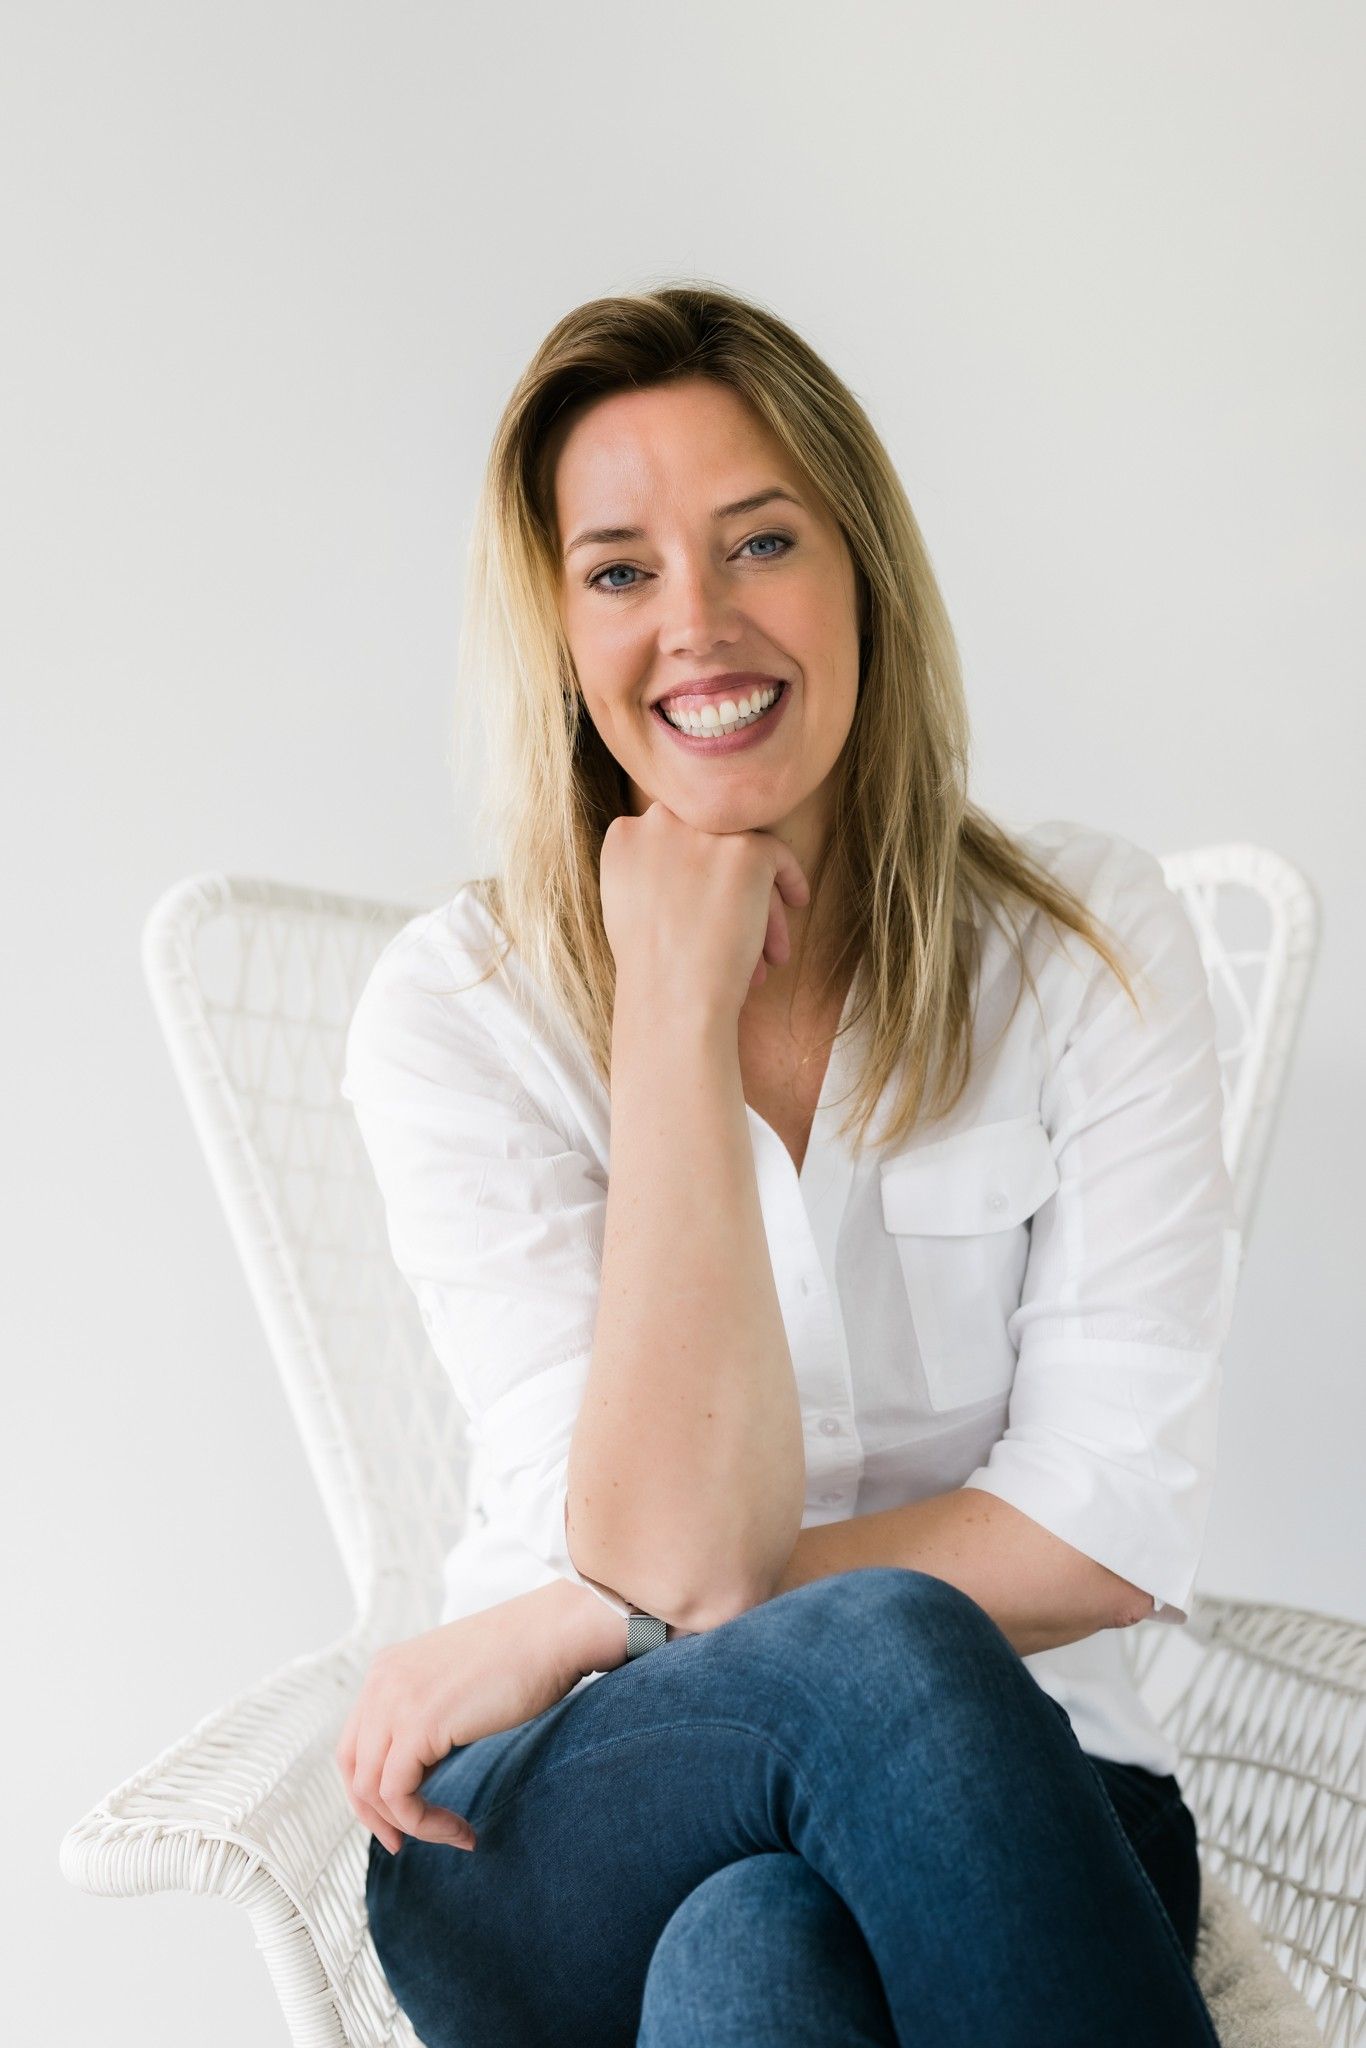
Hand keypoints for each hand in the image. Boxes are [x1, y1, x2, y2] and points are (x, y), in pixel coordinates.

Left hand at [334, 1581, 587, 1855]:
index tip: (397, 1820)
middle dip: (375, 1815)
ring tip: (452, 1834)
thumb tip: (419, 1767)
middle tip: (403, 1844)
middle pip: (351, 1768)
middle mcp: (381, 1681)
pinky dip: (426, 1825)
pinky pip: (399, 1796)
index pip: (354, 1743)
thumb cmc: (524, 1656)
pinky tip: (462, 1831)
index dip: (368, 1790)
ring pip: (371, 1790)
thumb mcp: (454, 1683)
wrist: (555, 1631)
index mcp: (387, 1668)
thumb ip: (426, 1714)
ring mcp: (395, 1701)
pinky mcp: (418, 1726)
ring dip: (409, 1825)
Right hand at [600, 800, 810, 1016]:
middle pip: (708, 838)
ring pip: (742, 852)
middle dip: (723, 875)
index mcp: (624, 836)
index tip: (705, 892)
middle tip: (736, 916)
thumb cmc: (648, 967)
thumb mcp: (625, 904)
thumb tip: (681, 860)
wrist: (673, 994)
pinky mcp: (746, 850)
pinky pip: (778, 855)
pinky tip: (797, 902)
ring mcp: (704, 833)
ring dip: (758, 894)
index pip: (670, 833)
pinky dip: (790, 879)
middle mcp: (661, 822)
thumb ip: (647, 868)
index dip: (693, 863)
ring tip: (767, 945)